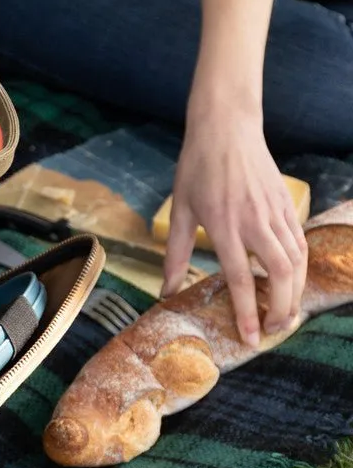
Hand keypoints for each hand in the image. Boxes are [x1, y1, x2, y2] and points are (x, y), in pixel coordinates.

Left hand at [164, 105, 307, 346]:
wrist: (226, 129)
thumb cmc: (197, 168)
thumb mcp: (180, 210)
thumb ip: (176, 253)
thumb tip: (167, 289)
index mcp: (224, 226)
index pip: (242, 278)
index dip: (247, 312)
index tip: (250, 337)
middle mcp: (254, 222)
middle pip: (280, 274)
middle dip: (281, 307)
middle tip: (274, 330)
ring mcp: (275, 213)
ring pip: (296, 260)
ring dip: (295, 291)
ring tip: (286, 314)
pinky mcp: (287, 205)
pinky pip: (299, 242)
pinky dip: (300, 266)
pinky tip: (292, 281)